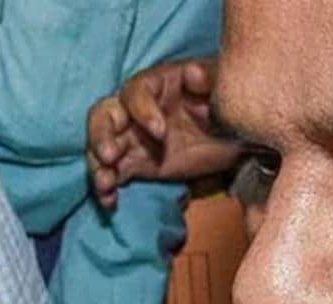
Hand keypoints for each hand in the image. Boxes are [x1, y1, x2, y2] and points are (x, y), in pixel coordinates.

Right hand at [87, 57, 242, 207]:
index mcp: (156, 85)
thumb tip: (191, 73)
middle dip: (101, 135)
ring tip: (106, 183)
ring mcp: (132, 138)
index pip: (135, 92)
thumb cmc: (228, 104)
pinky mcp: (134, 163)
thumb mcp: (225, 89)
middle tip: (110, 156)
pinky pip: (112, 173)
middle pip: (103, 116)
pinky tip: (111, 201)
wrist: (235, 136)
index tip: (161, 132)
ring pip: (101, 146)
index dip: (142, 111)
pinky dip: (107, 187)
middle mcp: (135, 110)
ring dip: (98, 165)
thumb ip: (210, 78)